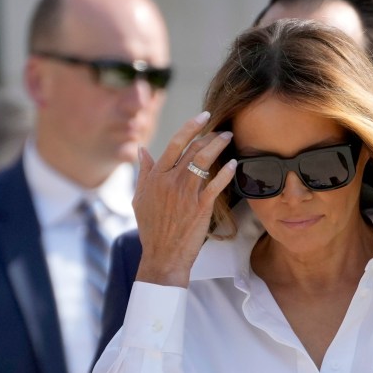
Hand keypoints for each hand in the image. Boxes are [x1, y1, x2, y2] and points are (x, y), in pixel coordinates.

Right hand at [133, 111, 235, 286]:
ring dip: (219, 146)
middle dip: (210, 135)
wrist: (163, 255)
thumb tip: (141, 150)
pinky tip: (233, 164)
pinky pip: (215, 184)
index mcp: (156, 176)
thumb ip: (143, 172)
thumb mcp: (139, 198)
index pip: (175, 143)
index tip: (204, 116)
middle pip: (193, 149)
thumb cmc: (152, 229)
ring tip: (229, 138)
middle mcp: (170, 181)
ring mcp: (185, 194)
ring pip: (204, 161)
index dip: (191, 126)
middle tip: (223, 130)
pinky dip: (225, 172)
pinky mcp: (200, 207)